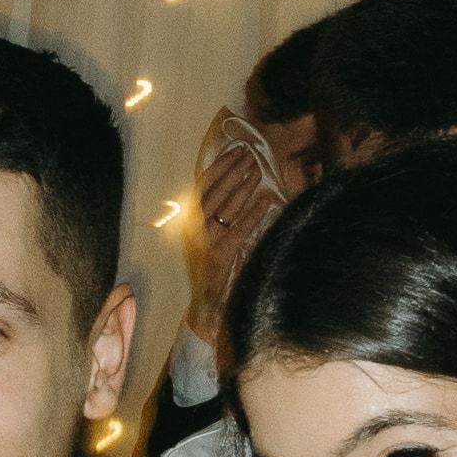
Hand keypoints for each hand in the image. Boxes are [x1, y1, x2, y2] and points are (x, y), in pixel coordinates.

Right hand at [190, 105, 301, 308]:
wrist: (206, 306)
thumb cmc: (214, 272)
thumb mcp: (213, 239)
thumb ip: (221, 217)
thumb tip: (241, 189)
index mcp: (190, 222)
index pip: (203, 186)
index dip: (219, 166)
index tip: (234, 150)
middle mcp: (194, 229)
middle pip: (214, 191)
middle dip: (233, 169)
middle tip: (250, 153)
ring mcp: (205, 242)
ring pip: (225, 206)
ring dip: (243, 186)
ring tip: (257, 169)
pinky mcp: (218, 255)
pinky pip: (238, 228)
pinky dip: (253, 214)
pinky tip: (266, 201)